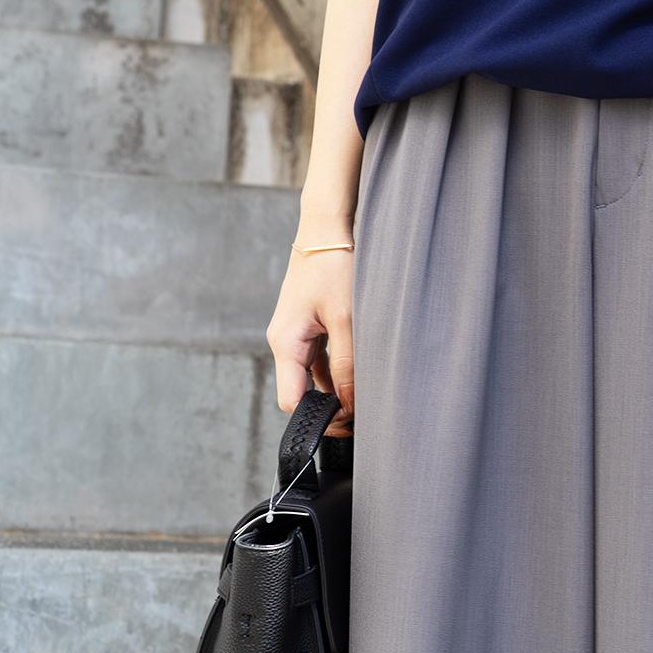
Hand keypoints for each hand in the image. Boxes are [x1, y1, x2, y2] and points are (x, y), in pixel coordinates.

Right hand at [265, 241, 354, 437]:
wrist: (327, 228)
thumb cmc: (333, 266)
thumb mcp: (346, 318)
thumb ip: (348, 364)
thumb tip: (350, 404)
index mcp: (285, 343)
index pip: (292, 401)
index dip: (317, 418)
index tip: (348, 423)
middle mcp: (285, 342)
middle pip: (303, 391)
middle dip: (331, 405)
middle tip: (364, 413)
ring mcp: (297, 334)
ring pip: (315, 375)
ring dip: (337, 386)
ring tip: (366, 392)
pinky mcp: (309, 325)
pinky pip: (321, 358)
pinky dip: (338, 367)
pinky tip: (360, 368)